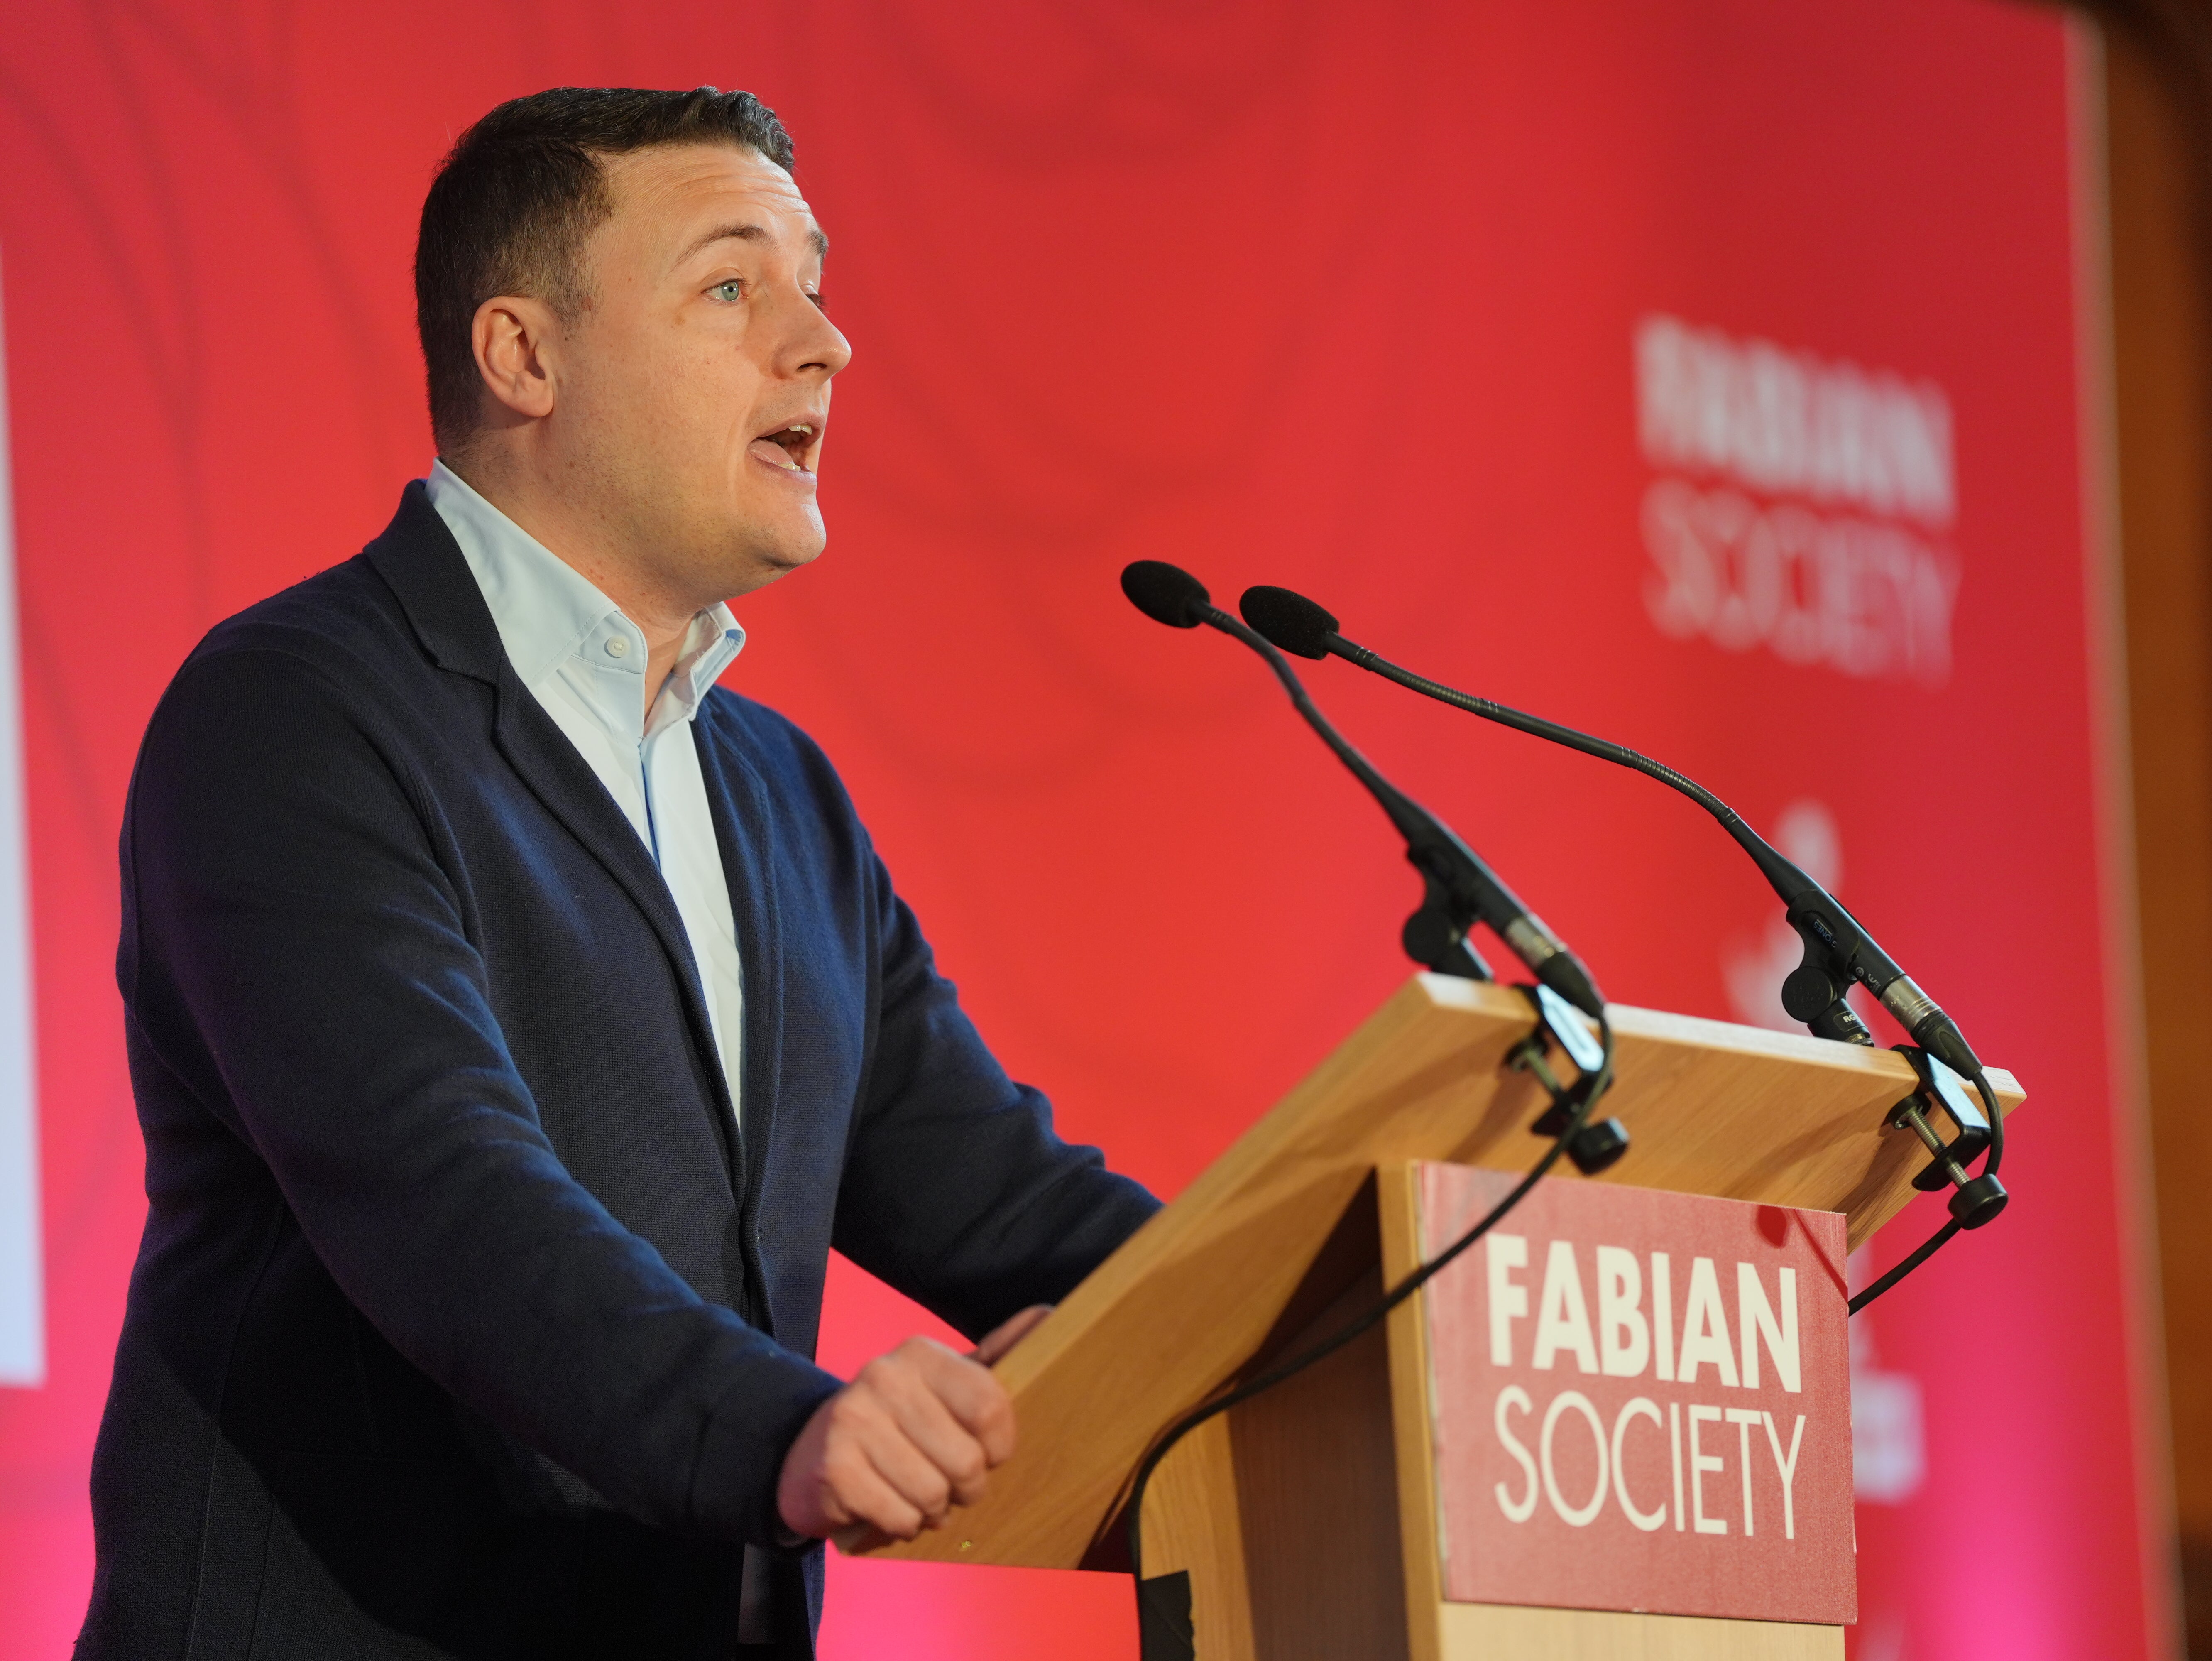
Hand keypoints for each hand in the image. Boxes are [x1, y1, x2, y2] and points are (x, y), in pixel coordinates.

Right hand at [776, 1305, 1051, 1547]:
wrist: (814, 1449)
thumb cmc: (901, 1420)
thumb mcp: (947, 1384)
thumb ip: (997, 1356)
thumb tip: (1048, 1315)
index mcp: (922, 1354)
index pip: (990, 1407)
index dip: (1000, 1446)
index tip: (990, 1454)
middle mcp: (885, 1378)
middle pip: (966, 1460)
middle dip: (967, 1488)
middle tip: (953, 1484)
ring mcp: (855, 1420)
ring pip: (932, 1494)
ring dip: (934, 1510)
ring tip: (923, 1497)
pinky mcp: (834, 1468)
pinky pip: (898, 1517)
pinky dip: (904, 1525)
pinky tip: (894, 1508)